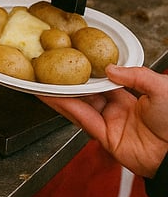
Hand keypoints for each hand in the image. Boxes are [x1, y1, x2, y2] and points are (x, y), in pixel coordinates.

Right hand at [40, 65, 167, 178]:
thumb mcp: (160, 87)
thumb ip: (135, 74)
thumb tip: (110, 68)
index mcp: (130, 97)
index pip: (103, 80)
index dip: (86, 70)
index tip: (72, 58)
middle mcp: (116, 110)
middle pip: (86, 92)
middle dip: (68, 80)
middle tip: (50, 66)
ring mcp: (109, 123)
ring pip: (79, 104)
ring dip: (60, 92)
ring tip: (42, 79)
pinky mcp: (105, 137)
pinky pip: (81, 118)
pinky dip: (65, 106)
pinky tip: (52, 95)